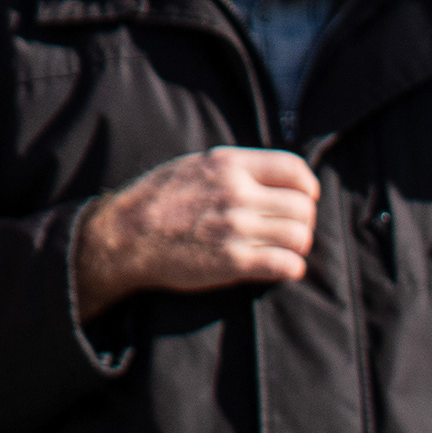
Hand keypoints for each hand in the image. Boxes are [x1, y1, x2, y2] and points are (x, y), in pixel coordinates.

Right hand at [71, 148, 320, 312]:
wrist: (125, 236)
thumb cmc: (156, 199)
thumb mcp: (193, 165)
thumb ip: (232, 168)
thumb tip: (270, 176)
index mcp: (228, 164)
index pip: (293, 168)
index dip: (307, 187)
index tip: (303, 198)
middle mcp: (237, 192)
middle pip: (302, 207)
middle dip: (303, 221)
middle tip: (291, 231)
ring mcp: (237, 227)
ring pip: (301, 237)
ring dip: (298, 246)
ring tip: (284, 250)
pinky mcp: (234, 262)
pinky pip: (287, 265)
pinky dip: (290, 268)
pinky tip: (278, 267)